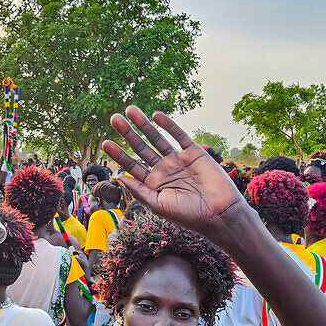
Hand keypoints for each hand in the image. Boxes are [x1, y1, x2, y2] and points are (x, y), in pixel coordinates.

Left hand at [101, 107, 247, 238]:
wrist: (219, 214)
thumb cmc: (188, 215)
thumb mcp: (158, 205)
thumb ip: (139, 190)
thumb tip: (118, 176)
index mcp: (153, 184)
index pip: (132, 165)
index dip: (119, 154)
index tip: (106, 142)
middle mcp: (164, 170)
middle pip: (142, 148)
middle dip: (128, 134)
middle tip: (114, 119)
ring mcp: (178, 160)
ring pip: (157, 138)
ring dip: (144, 124)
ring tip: (130, 110)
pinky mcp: (194, 152)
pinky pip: (179, 135)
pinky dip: (168, 125)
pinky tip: (156, 115)